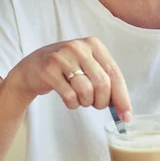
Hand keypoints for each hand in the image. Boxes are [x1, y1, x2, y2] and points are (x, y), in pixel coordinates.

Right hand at [8, 37, 131, 120]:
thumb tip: (124, 109)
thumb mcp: (88, 66)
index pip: (114, 73)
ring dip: (86, 103)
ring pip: (86, 91)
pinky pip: (70, 96)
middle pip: (102, 84)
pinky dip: (72, 104)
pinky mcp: (49, 70)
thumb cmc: (66, 68)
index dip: (122, 97)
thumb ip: (106, 82)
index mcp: (94, 44)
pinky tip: (69, 98)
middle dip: (102, 102)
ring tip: (80, 99)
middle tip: (96, 105)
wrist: (32, 67)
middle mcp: (79, 47)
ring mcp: (63, 57)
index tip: (126, 116)